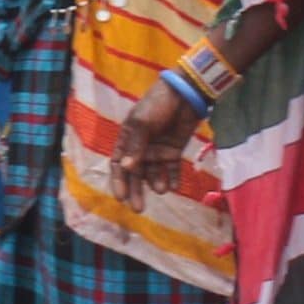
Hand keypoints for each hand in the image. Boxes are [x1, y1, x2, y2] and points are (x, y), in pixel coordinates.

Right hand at [112, 81, 200, 210]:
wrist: (185, 95)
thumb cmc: (157, 105)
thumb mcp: (141, 123)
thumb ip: (136, 146)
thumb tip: (127, 167)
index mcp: (127, 140)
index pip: (119, 165)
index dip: (118, 181)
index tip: (120, 197)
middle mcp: (140, 148)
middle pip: (135, 174)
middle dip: (136, 191)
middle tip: (138, 208)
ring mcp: (158, 151)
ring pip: (154, 173)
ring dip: (156, 183)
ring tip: (160, 189)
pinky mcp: (174, 151)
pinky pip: (172, 169)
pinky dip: (172, 178)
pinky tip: (173, 186)